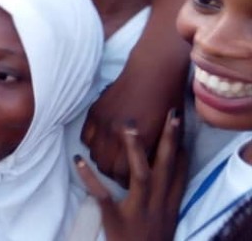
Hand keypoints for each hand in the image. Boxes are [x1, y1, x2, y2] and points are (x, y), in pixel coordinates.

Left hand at [75, 110, 186, 240]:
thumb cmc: (150, 240)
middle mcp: (158, 204)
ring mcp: (138, 211)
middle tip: (171, 113)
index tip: (180, 123)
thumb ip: (163, 197)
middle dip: (169, 140)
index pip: (180, 172)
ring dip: (136, 151)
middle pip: (167, 167)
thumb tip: (161, 172)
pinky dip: (90, 178)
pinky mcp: (117, 219)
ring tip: (128, 126)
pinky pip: (103, 196)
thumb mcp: (164, 219)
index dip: (181, 147)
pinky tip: (78, 160)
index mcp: (169, 204)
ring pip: (141, 176)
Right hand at [82, 72, 181, 186]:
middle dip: (113, 174)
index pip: (124, 176)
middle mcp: (118, 133)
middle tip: (122, 171)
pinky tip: (103, 142)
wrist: (154, 72)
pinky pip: (85, 137)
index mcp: (141, 141)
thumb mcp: (169, 135)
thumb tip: (145, 173)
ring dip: (102, 159)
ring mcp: (104, 121)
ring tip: (112, 157)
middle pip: (106, 168)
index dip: (128, 181)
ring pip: (94, 154)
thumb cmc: (168, 104)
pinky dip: (92, 144)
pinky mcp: (95, 111)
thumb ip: (155, 156)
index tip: (133, 180)